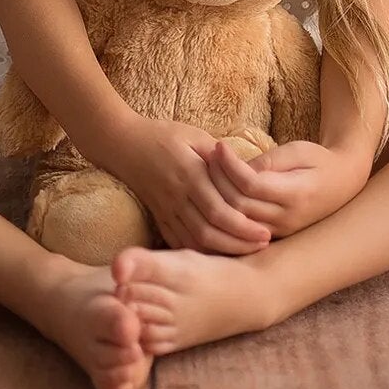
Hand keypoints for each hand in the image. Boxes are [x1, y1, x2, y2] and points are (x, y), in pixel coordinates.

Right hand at [98, 115, 273, 254]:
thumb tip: (249, 173)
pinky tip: (218, 253)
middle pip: (209, 231)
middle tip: (263, 245)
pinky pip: (178, 241)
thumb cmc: (162, 135)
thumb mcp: (194, 135)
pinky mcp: (158, 217)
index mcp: (189, 174)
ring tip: (246, 252)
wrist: (122, 143)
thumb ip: (220, 157)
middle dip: (239, 242)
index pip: (219, 210)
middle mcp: (177, 196)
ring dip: (222, 250)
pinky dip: (198, 251)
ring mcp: (165, 209)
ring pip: (193, 241)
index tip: (266, 232)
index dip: (244, 225)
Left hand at [203, 139, 369, 238]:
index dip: (230, 165)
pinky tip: (214, 196)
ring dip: (218, 197)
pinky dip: (225, 215)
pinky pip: (241, 231)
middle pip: (239, 204)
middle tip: (207, 157)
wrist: (342, 184)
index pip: (251, 184)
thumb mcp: (298, 151)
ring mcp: (280, 231)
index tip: (219, 145)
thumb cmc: (319, 161)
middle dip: (218, 180)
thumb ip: (269, 160)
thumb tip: (237, 168)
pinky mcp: (274, 235)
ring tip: (209, 173)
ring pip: (237, 221)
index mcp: (296, 194)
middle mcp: (287, 218)